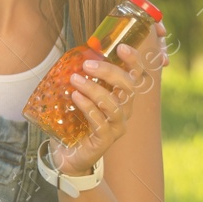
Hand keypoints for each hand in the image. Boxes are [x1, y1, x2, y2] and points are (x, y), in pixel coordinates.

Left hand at [54, 22, 166, 175]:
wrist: (67, 154)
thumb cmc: (73, 122)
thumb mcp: (76, 96)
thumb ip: (79, 79)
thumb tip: (70, 57)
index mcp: (121, 97)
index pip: (136, 76)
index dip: (134, 61)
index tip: (121, 47)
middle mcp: (124, 110)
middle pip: (128, 87)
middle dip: (109, 72)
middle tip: (87, 64)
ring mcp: (117, 126)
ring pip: (114, 104)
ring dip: (94, 89)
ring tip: (75, 80)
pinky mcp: (106, 140)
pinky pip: (101, 122)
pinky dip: (88, 107)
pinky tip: (75, 97)